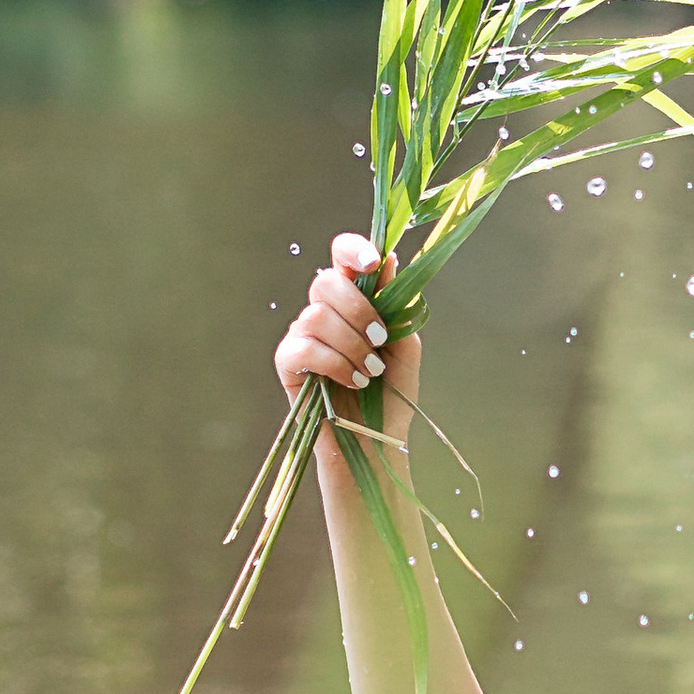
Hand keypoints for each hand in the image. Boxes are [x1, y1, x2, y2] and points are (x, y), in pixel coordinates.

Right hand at [276, 233, 420, 425]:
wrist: (376, 444)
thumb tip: (390, 261)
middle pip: (325, 281)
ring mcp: (302, 337)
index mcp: (353, 302)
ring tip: (370, 373)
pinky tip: (352, 382)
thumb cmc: (390, 397)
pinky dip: (334, 364)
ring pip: (316, 316)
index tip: (374, 262)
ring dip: (351, 345)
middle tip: (379, 340)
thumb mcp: (405, 350)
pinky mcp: (288, 364)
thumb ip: (397, 309)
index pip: (342, 257)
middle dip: (358, 309)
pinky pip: (303, 348)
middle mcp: (324, 313)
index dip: (353, 249)